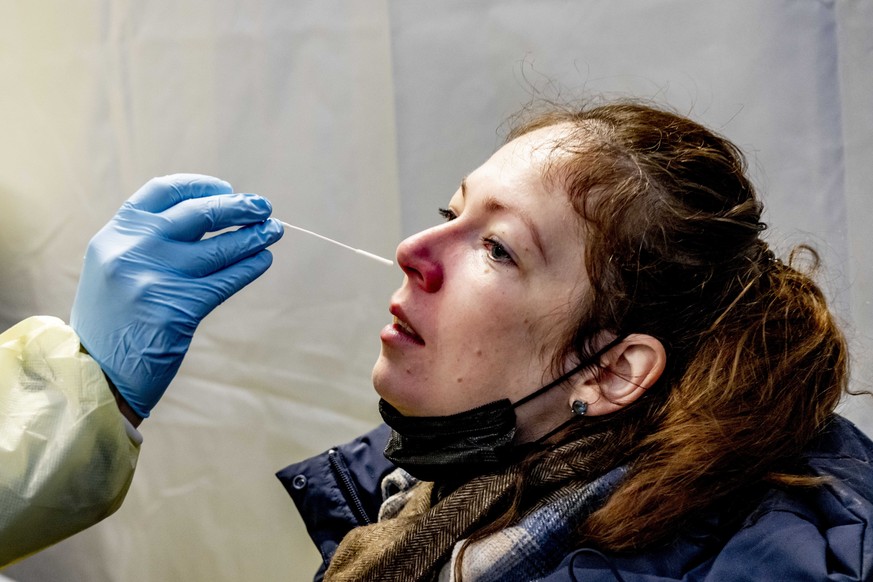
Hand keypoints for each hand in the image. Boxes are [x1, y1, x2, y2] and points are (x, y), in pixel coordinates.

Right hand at [71, 174, 283, 418]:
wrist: (95, 374)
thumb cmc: (113, 320)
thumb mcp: (114, 268)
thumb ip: (148, 241)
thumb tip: (210, 215)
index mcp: (115, 234)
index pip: (163, 191)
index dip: (200, 186)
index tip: (226, 188)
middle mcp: (133, 250)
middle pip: (199, 214)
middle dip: (238, 207)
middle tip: (264, 206)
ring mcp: (154, 279)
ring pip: (219, 248)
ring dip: (253, 236)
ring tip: (274, 231)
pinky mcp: (177, 310)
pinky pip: (225, 281)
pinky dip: (249, 267)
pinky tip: (263, 260)